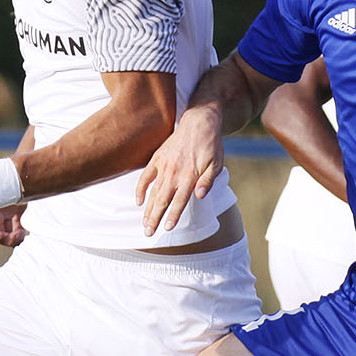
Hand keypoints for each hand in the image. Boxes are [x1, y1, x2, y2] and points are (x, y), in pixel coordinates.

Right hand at [136, 107, 223, 235]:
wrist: (199, 122)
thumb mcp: (217, 163)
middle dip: (154, 218)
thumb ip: (208, 180)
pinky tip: (138, 202)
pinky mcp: (157, 158)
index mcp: (189, 176)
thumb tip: (200, 196)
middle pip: (162, 200)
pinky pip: (145, 176)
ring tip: (144, 224)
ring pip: (152, 192)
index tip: (166, 228)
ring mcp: (163, 166)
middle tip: (148, 233)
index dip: (172, 215)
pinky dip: (140, 189)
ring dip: (148, 209)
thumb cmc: (211, 145)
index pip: (179, 201)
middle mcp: (174, 173)